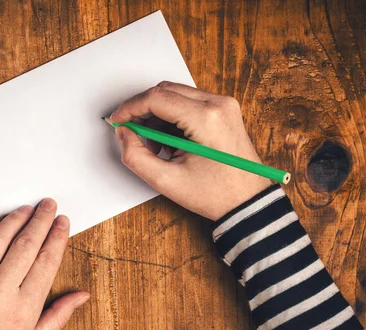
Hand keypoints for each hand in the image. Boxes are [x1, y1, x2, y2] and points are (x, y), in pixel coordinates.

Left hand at [0, 199, 88, 329]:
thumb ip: (57, 317)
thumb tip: (81, 295)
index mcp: (23, 309)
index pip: (46, 261)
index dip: (57, 237)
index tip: (63, 222)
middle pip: (25, 244)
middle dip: (41, 220)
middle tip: (49, 205)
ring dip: (14, 219)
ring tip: (26, 208)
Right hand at [110, 81, 271, 220]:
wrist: (248, 202)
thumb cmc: (215, 194)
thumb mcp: (166, 181)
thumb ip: (135, 156)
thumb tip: (123, 133)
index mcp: (206, 118)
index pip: (156, 98)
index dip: (130, 108)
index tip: (117, 121)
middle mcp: (218, 104)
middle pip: (165, 91)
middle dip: (142, 110)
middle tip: (131, 134)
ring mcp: (224, 105)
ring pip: (176, 95)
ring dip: (157, 115)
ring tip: (155, 146)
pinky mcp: (224, 110)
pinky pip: (189, 103)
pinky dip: (172, 118)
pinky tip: (170, 142)